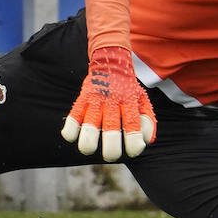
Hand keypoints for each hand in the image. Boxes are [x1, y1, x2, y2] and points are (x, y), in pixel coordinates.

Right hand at [61, 46, 156, 161]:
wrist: (110, 62)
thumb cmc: (128, 88)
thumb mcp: (142, 99)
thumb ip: (148, 120)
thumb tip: (147, 142)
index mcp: (129, 101)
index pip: (132, 126)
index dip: (132, 144)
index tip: (131, 151)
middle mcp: (112, 101)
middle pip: (110, 130)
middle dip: (110, 149)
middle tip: (111, 154)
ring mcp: (95, 99)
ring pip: (88, 126)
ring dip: (88, 143)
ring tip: (89, 149)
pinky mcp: (81, 99)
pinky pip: (72, 118)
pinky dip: (70, 131)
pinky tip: (74, 136)